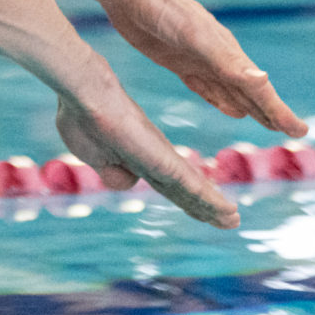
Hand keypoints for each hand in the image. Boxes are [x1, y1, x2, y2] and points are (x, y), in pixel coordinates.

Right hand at [54, 75, 239, 227]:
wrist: (85, 94)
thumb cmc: (81, 116)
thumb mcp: (92, 155)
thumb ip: (111, 169)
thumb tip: (132, 183)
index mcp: (139, 154)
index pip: (167, 182)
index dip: (184, 197)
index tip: (201, 210)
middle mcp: (155, 156)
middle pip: (185, 188)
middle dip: (206, 206)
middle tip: (229, 220)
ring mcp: (160, 158)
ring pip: (193, 189)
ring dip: (214, 207)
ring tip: (233, 221)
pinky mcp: (162, 160)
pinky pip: (191, 185)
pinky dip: (209, 200)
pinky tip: (226, 211)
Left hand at [102, 0, 305, 136]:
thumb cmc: (162, 9)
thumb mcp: (194, 36)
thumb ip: (227, 60)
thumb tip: (263, 79)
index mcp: (226, 53)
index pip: (260, 90)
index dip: (280, 112)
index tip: (301, 131)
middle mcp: (218, 57)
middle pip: (251, 93)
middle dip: (272, 112)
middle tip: (294, 132)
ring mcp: (199, 59)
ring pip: (232, 91)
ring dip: (251, 108)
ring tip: (267, 123)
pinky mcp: (178, 60)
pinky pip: (206, 86)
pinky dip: (221, 100)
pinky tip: (230, 109)